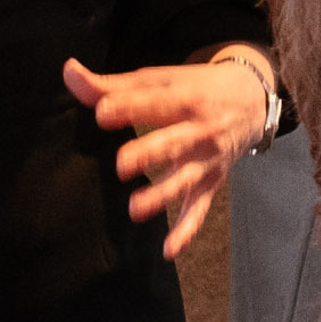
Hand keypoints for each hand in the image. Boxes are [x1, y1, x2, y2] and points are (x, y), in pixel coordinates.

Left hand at [67, 48, 276, 257]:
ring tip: (135, 209)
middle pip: (174, 142)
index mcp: (187, 98)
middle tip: (121, 165)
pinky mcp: (211, 183)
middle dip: (149, 153)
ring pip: (185, 180)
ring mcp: (206, 160)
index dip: (130, 106)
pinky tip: (168, 250)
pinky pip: (198, 210)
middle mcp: (201, 130)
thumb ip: (111, 84)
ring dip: (162, 196)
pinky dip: (186, 231)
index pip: (157, 102)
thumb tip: (69, 71)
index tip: (102, 112)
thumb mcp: (160, 79)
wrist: (252, 101)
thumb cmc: (196, 88)